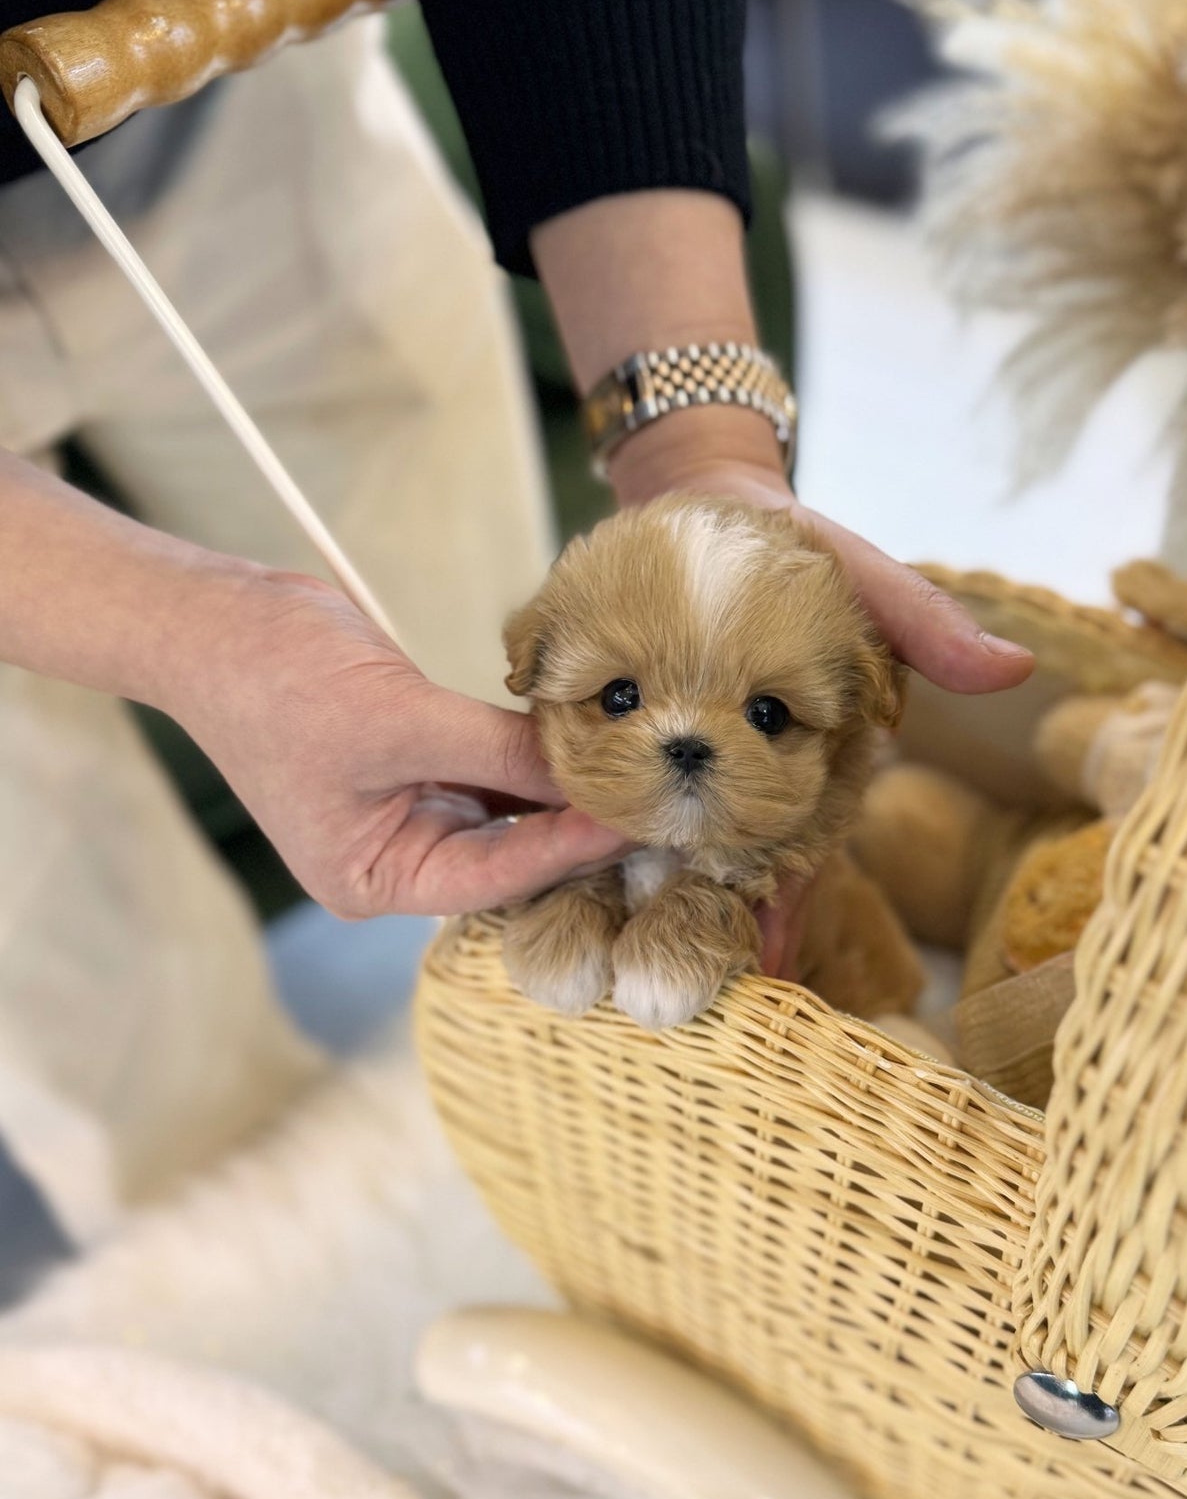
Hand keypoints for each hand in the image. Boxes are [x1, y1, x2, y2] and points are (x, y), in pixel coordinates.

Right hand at [162, 567, 628, 918]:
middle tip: (658, 801)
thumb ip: (498, 750)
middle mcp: (395, 857)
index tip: (638, 820)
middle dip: (577, 825)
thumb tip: (591, 767)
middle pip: (511, 854)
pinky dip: (535, 753)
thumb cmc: (277, 681)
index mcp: (375, 878)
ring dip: (564, 786)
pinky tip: (590, 736)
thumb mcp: (399, 718)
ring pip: (510, 810)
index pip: (496, 876)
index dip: (571, 847)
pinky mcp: (421, 761)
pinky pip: (495, 768)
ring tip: (639, 769)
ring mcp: (409, 809)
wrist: (216, 620)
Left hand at [610, 426, 1035, 977]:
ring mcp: (674, 755)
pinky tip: (554, 870)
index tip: (769, 972)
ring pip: (658, 841)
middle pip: (724, 869)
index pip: (804, 855)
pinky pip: (601, 782)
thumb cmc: (796, 549)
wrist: (706, 499)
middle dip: (705, 930)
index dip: (790, 913)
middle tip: (673, 997)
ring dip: (636, 894)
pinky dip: (587, 821)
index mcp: (803, 762)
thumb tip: (1014, 666)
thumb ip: (925, 625)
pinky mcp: (616, 727)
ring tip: (605, 963)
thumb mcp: (866, 580)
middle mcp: (737, 773)